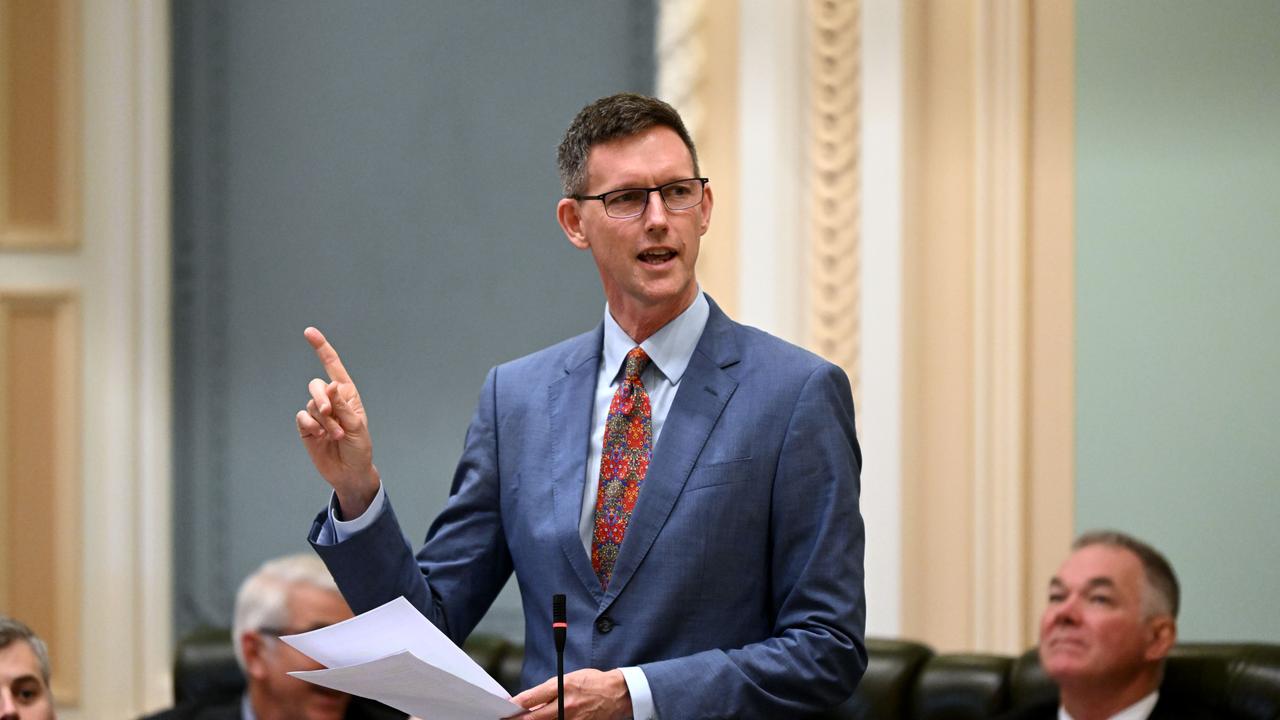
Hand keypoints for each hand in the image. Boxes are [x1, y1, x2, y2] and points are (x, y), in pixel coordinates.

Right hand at [295, 326, 379, 516]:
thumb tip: (331, 386)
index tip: (309, 332)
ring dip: (324, 420)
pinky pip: (302, 417)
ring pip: (311, 404)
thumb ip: (342, 406)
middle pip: (316, 385)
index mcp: (347, 394)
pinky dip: (311, 425)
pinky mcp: (307, 427)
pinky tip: (320, 436)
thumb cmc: (359, 447)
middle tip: (329, 412)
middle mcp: (331, 401)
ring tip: (336, 435)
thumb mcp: (357, 425)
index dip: (321, 348)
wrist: (350, 471)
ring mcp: (317, 414)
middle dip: (321, 397)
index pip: (332, 366)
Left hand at [509, 669, 631, 719]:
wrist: (617, 693)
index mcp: (562, 687)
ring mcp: (573, 719)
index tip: (505, 708)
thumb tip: (529, 701)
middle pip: (534, 718)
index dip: (515, 705)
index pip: (531, 698)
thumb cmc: (592, 682)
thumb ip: (548, 689)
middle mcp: (566, 705)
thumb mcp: (568, 678)